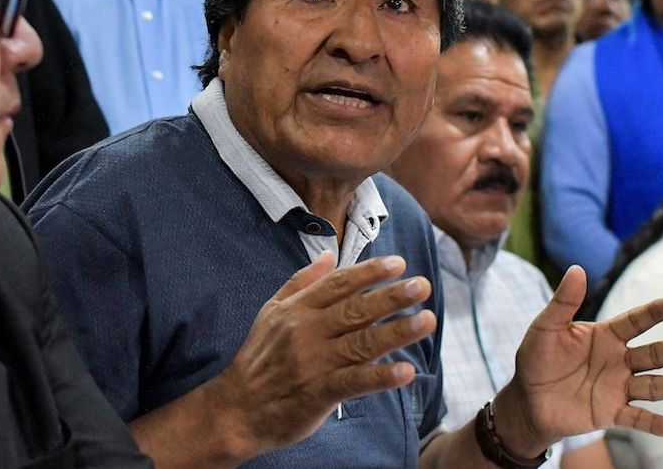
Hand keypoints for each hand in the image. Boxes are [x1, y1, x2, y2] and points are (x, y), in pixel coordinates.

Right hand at [207, 252, 435, 459]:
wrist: (236, 409)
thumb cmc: (259, 358)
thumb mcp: (271, 311)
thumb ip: (302, 282)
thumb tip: (329, 254)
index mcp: (298, 310)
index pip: (339, 285)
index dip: (370, 273)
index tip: (398, 264)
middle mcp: (307, 331)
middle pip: (356, 310)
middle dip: (391, 297)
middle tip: (422, 286)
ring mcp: (314, 362)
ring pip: (361, 343)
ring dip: (397, 332)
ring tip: (426, 320)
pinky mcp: (319, 393)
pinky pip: (354, 382)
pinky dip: (380, 376)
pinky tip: (405, 371)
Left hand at [495, 266, 662, 456]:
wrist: (527, 399)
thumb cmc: (536, 359)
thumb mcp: (546, 327)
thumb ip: (563, 302)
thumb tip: (577, 269)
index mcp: (605, 336)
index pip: (634, 322)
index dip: (653, 313)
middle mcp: (618, 360)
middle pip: (653, 354)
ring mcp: (618, 388)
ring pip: (653, 385)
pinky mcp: (611, 413)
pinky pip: (636, 419)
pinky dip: (654, 424)